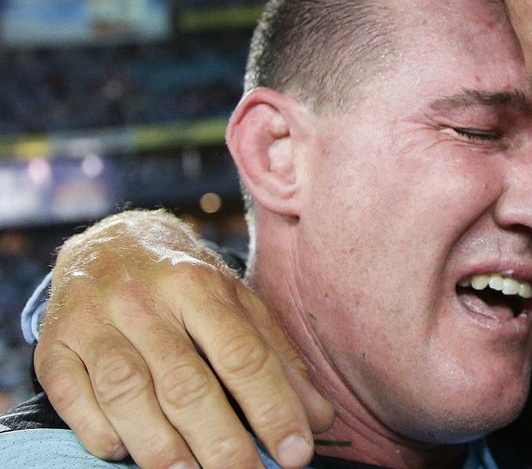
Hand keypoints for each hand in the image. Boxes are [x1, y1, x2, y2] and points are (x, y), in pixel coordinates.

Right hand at [34, 210, 334, 468]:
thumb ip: (279, 358)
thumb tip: (318, 418)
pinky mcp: (54, 346)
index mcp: (199, 284)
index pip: (243, 355)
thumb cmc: (185, 283)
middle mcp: (144, 300)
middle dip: (222, 442)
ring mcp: (93, 322)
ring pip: (128, 393)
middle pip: (186, 383)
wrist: (108, 241)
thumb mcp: (239, 303)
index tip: (296, 452)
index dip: (273, 407)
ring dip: (161, 447)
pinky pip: (72, 397)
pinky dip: (101, 431)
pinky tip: (127, 452)